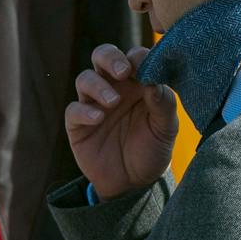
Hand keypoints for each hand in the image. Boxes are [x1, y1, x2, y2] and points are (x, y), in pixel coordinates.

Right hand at [66, 44, 178, 200]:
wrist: (134, 184)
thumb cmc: (152, 149)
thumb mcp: (166, 128)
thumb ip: (163, 103)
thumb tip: (153, 80)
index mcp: (137, 83)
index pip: (134, 57)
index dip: (138, 56)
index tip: (146, 65)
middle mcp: (114, 88)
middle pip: (102, 56)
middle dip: (110, 58)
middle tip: (122, 71)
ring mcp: (94, 104)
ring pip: (85, 78)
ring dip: (98, 86)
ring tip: (112, 102)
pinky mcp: (78, 124)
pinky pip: (74, 109)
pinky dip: (84, 111)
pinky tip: (98, 119)